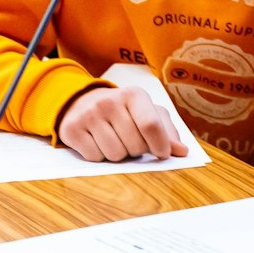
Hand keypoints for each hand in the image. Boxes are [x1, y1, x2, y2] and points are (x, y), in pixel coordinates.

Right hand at [55, 85, 190, 162]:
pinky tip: (97, 142)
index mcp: (134, 95)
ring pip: (115, 154)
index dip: (160, 145)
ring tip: (114, 140)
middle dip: (137, 150)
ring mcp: (89, 114)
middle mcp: (109, 101)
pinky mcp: (72, 129)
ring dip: (118, 154)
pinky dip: (99, 156)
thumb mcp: (146, 113)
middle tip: (129, 139)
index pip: (151, 125)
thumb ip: (166, 131)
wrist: (81, 102)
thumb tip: (182, 151)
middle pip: (135, 145)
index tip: (162, 154)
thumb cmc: (122, 111)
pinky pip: (95, 157)